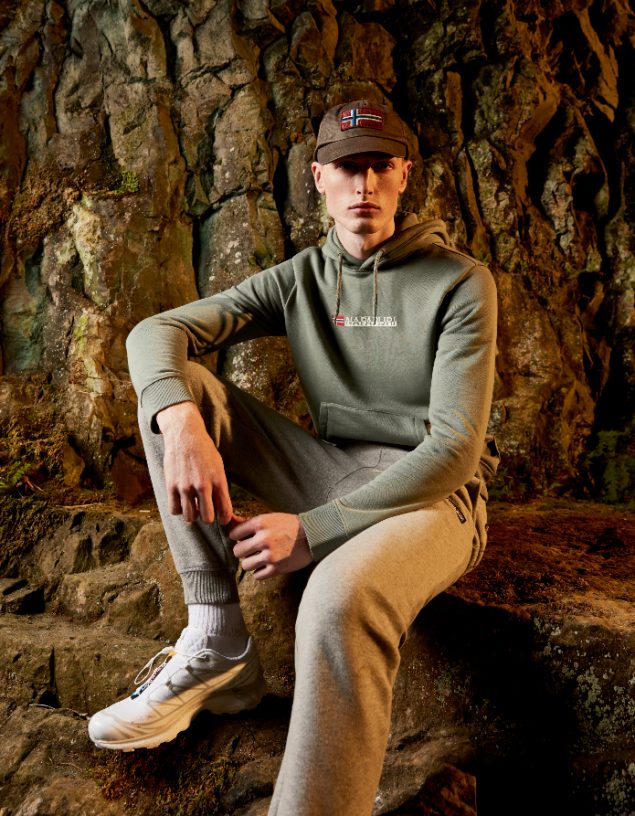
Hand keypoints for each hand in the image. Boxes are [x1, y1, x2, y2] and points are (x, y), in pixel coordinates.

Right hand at [156, 401, 231, 524]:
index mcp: (218, 480)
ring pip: (190, 516)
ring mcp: (186, 487)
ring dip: (192, 515)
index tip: (222, 519)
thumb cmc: (204, 450)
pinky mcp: (171, 486)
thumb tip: (220, 507)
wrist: (185, 435)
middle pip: (207, 518)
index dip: (224, 519)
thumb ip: (220, 486)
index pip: (225, 510)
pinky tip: (182, 502)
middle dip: (208, 517)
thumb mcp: (219, 466)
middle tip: (206, 511)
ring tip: (193, 506)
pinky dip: (178, 510)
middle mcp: (203, 485)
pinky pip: (174, 509)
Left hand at [229, 513, 312, 579]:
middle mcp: (263, 539)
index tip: (245, 538)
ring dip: (251, 562)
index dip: (238, 537)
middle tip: (253, 550)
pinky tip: (268, 565)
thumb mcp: (270, 518)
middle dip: (244, 551)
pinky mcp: (276, 568)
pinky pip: (257, 575)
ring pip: (245, 565)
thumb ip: (248, 522)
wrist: (312, 535)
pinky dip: (260, 572)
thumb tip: (228, 521)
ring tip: (261, 558)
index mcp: (260, 523)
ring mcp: (270, 555)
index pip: (234, 534)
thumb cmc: (290, 525)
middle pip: (237, 551)